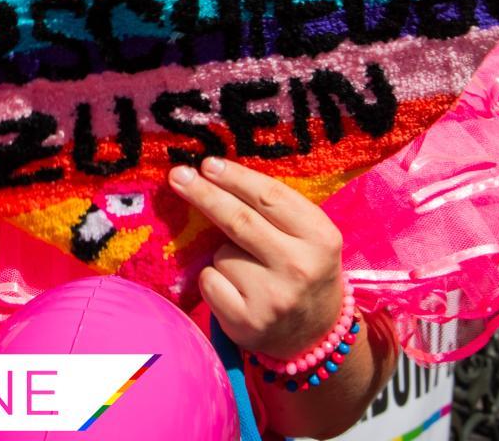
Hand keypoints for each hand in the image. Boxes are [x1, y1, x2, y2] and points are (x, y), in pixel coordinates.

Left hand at [169, 157, 344, 359]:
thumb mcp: (307, 235)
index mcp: (320, 237)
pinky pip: (209, 281)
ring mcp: (273, 298)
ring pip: (221, 253)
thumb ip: (273, 207)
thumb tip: (215, 172)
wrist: (316, 335)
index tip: (208, 164)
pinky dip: (213, 279)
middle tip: (178, 175)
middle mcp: (299, 267)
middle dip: (204, 194)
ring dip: (222, 253)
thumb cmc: (303, 269)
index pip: (270, 197)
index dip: (235, 177)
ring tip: (248, 269)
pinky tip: (235, 290)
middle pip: (238, 220)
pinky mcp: (247, 322)